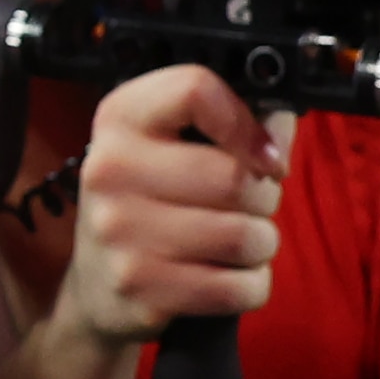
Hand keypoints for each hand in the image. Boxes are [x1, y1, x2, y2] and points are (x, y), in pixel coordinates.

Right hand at [55, 64, 282, 349]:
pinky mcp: (139, 288)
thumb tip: (280, 122)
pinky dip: (250, 285)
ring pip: (244, 236)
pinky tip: (225, 277)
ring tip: (236, 242)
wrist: (98, 282)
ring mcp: (119, 233)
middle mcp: (109, 170)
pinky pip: (238, 288)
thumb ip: (236, 122)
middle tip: (247, 205)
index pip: (195, 90)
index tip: (265, 154)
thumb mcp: (173, 145)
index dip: (249, 123)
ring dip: (260, 244)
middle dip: (264, 197)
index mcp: (120, 118)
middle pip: (235, 177)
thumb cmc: (153, 201)